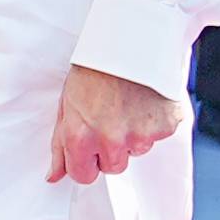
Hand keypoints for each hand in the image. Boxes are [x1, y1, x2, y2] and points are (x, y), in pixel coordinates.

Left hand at [47, 67, 180, 184]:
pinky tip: (144, 101)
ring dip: (132, 135)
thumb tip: (54, 176)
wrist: (127, 43)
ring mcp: (141, 135)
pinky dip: (152, 123)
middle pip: (113, 168)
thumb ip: (60, 144)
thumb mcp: (67, 104)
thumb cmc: (93, 71)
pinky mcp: (165, 127)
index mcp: (80, 136)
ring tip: (126, 105)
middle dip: (109, 149)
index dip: (85, 162)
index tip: (88, 146)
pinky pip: (157, 137)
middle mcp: (111, 140)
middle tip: (108, 118)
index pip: (83, 176)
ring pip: (136, 152)